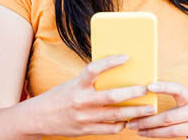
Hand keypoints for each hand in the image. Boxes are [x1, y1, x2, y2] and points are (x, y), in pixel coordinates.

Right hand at [21, 54, 157, 136]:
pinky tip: (129, 120)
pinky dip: (122, 124)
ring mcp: (84, 118)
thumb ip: (90, 82)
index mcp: (77, 85)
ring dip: (135, 112)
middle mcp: (81, 101)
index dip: (110, 62)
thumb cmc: (59, 97)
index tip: (126, 57)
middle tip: (147, 88)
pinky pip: (110, 129)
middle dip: (133, 93)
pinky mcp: (86, 130)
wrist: (38, 118)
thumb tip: (115, 73)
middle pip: (112, 97)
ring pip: (116, 116)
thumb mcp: (72, 84)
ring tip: (149, 108)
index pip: (94, 69)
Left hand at [126, 82, 187, 138]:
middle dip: (147, 121)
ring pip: (172, 132)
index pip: (178, 89)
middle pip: (168, 117)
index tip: (148, 86)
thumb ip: (171, 104)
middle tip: (132, 123)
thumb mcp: (186, 106)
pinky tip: (153, 139)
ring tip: (139, 131)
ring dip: (152, 133)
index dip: (164, 87)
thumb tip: (144, 100)